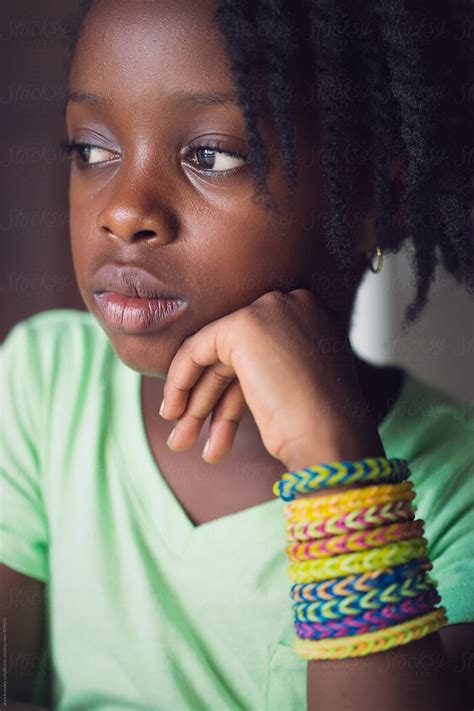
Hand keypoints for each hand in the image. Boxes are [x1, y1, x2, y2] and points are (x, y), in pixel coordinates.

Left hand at [159, 289, 384, 469]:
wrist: (332, 438)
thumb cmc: (322, 429)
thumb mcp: (298, 388)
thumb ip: (268, 372)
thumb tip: (234, 380)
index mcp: (312, 318)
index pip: (259, 352)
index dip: (231, 390)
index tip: (215, 422)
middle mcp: (294, 304)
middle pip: (236, 355)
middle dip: (209, 400)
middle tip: (188, 438)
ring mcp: (270, 311)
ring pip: (215, 354)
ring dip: (195, 402)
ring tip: (179, 442)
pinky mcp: (246, 325)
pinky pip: (197, 349)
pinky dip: (180, 380)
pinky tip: (174, 411)